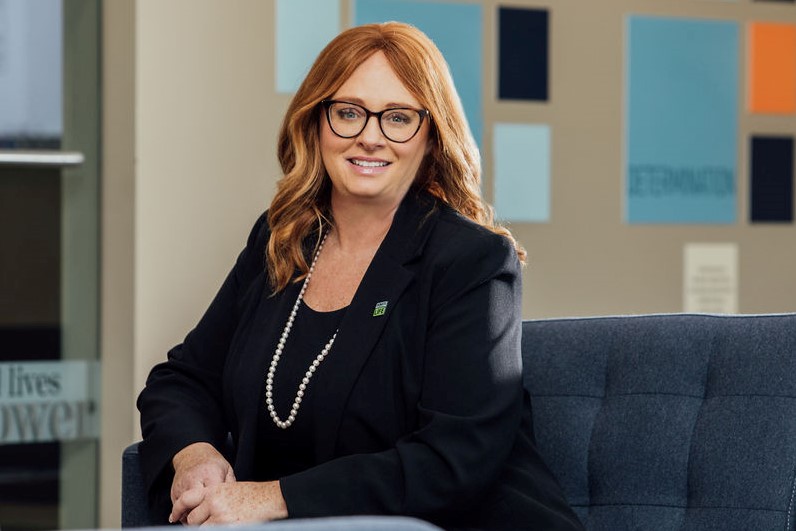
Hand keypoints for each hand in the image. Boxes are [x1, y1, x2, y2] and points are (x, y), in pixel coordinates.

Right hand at [170, 442, 234, 522]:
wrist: (192, 453)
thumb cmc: (212, 462)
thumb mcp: (226, 469)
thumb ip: (230, 486)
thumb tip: (235, 503)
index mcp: (210, 473)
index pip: (212, 497)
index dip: (217, 509)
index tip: (221, 515)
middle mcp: (194, 480)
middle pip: (197, 506)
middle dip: (202, 516)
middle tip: (208, 522)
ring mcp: (182, 486)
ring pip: (186, 510)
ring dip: (192, 518)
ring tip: (200, 521)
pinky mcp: (174, 492)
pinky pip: (178, 509)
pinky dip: (184, 515)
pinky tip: (192, 515)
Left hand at [171, 481, 287, 524]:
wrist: (269, 498)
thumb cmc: (253, 495)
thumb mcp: (229, 489)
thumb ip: (213, 498)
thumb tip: (199, 511)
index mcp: (213, 489)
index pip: (187, 499)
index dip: (178, 509)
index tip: (174, 516)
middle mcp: (213, 501)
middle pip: (192, 518)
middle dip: (197, 524)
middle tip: (207, 523)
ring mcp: (219, 514)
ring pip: (200, 528)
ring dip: (206, 528)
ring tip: (219, 523)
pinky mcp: (226, 525)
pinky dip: (214, 529)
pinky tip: (225, 525)